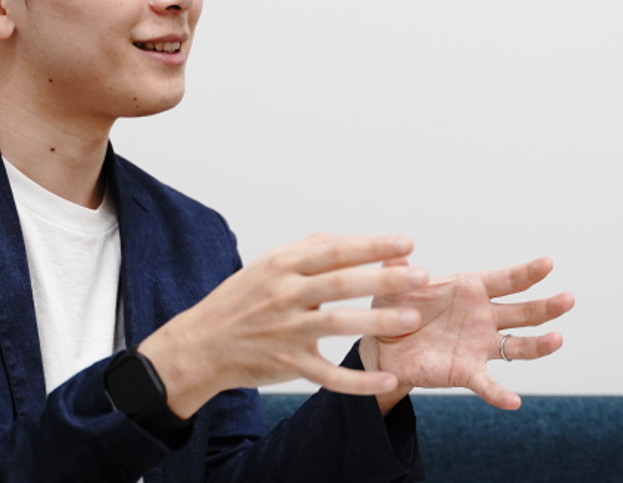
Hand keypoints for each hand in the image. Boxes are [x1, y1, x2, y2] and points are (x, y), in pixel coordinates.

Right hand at [139, 233, 430, 417]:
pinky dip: (359, 381)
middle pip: (342, 283)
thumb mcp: (267, 265)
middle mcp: (284, 294)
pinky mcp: (288, 364)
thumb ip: (308, 250)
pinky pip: (328, 374)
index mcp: (283, 265)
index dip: (372, 245)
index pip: (335, 250)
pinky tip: (388, 380)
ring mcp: (286, 331)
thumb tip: (350, 239)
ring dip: (378, 321)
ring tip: (412, 318)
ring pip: (339, 325)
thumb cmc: (240, 300)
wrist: (201, 345)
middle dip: (384, 278)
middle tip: (422, 276)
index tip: (406, 242)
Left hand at [360, 256, 573, 412]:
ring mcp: (479, 345)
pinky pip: (488, 384)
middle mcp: (483, 317)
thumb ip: (398, 272)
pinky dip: (500, 394)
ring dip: (539, 345)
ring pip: (516, 346)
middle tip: (568, 299)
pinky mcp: (467, 371)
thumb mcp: (394, 287)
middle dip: (546, 306)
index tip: (548, 264)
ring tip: (557, 340)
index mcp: (471, 289)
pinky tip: (513, 403)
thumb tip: (395, 253)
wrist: (383, 346)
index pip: (506, 280)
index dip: (527, 272)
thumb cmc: (396, 309)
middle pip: (522, 312)